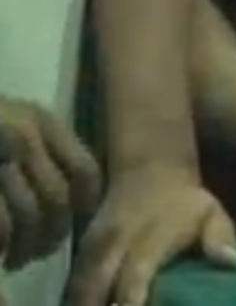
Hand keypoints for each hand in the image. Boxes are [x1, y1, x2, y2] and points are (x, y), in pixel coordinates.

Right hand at [0, 97, 99, 270]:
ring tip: (17, 260)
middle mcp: (23, 137)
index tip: (77, 216)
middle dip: (53, 234)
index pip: (83, 168)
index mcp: (42, 120)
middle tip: (42, 251)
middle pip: (57, 198)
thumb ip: (47, 146)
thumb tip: (77, 199)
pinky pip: (1, 224)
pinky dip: (2, 242)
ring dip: (26, 247)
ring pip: (28, 215)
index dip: (87, 200)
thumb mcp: (17, 115)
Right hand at [67, 167, 235, 305]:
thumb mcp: (211, 212)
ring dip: (88, 304)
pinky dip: (82, 301)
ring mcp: (94, 248)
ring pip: (80, 290)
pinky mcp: (81, 253)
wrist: (149, 173)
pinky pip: (73, 286)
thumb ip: (220, 239)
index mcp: (150, 238)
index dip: (130, 304)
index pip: (135, 277)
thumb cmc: (186, 203)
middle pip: (97, 289)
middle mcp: (115, 243)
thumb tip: (232, 263)